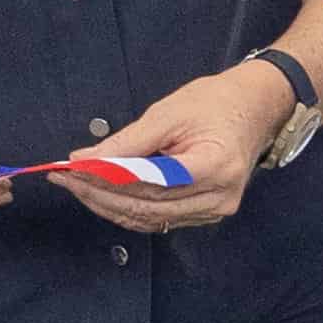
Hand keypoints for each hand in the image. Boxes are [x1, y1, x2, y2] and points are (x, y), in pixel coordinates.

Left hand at [63, 62, 296, 232]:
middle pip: (147, 206)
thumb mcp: (169, 112)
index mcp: (214, 166)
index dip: (107, 179)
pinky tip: (104, 197)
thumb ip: (128, 141)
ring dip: (109, 205)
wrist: (256, 109)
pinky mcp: (207, 214)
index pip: (149, 181)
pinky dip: (128, 210)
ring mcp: (215, 210)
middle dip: (100, 193)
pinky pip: (160, 219)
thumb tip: (85, 159)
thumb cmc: (217, 103)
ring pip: (149, 219)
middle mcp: (219, 197)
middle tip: (66, 178)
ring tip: (77, 186)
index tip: (73, 169)